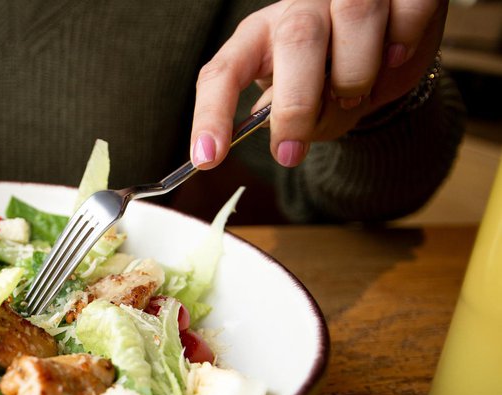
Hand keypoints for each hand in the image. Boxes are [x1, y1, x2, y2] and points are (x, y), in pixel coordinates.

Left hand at [189, 0, 447, 168]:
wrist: (380, 55)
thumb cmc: (327, 82)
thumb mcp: (303, 108)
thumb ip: (295, 122)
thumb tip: (292, 138)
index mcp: (257, 38)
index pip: (223, 72)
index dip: (211, 115)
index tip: (206, 160)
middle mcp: (297, 9)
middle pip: (297, 40)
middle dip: (298, 104)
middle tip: (291, 151)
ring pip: (356, 17)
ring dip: (357, 75)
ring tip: (353, 98)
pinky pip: (407, 9)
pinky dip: (404, 41)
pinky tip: (395, 58)